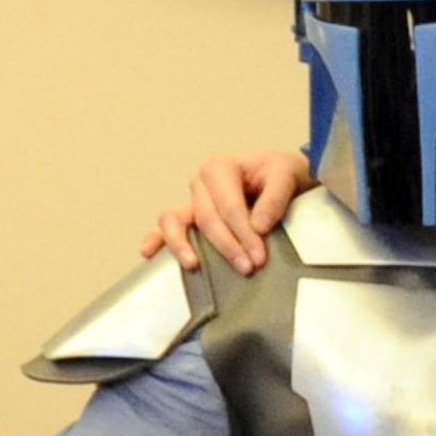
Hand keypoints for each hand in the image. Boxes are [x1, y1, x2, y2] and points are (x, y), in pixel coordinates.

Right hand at [138, 151, 312, 274]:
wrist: (279, 179)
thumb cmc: (279, 175)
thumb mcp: (286, 176)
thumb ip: (275, 199)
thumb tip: (257, 225)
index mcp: (220, 167)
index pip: (228, 206)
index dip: (243, 233)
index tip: (259, 257)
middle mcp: (201, 183)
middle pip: (206, 218)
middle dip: (226, 245)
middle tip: (248, 267)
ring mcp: (192, 201)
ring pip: (174, 220)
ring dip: (182, 244)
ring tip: (193, 264)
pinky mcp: (189, 217)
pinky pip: (166, 228)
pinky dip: (156, 239)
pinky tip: (149, 253)